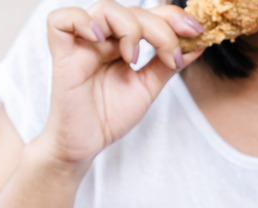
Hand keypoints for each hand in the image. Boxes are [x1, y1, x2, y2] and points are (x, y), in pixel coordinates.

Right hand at [40, 0, 203, 167]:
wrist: (87, 144)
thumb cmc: (110, 116)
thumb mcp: (148, 87)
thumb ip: (167, 64)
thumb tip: (197, 44)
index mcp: (123, 42)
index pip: (149, 14)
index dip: (173, 16)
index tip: (196, 32)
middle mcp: (103, 38)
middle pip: (133, 10)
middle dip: (160, 28)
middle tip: (171, 56)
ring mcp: (82, 44)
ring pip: (104, 8)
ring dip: (129, 27)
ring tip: (133, 57)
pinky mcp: (62, 55)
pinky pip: (60, 21)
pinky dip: (82, 22)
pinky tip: (101, 40)